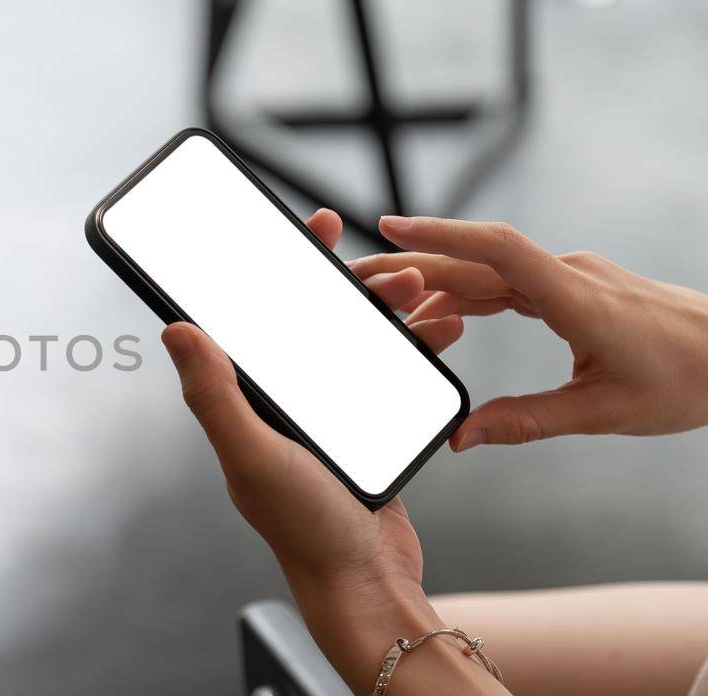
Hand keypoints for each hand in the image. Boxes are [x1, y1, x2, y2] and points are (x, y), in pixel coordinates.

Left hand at [162, 210, 508, 692]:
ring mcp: (325, 416)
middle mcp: (280, 404)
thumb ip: (215, 393)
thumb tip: (174, 328)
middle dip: (354, 285)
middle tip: (395, 266)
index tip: (311, 227)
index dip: (278, 268)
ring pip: (357, 342)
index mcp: (247, 402)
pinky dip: (415, 348)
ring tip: (430, 294)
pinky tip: (443, 333)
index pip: (255, 318)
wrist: (366, 586)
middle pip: (313, 320)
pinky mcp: (365, 430)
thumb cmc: (305, 528)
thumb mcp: (253, 455)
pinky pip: (388, 373)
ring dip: (392, 312)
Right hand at [349, 215, 707, 450]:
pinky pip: (511, 282)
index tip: (391, 226)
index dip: (441, 236)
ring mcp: (573, 277)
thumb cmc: (689, 381)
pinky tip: (445, 312)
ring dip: (437, 280)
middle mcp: (570, 276)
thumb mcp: (604, 413)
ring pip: (490, 271)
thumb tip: (463, 439)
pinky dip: (470, 293)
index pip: (497, 250)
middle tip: (358, 274)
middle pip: (477, 260)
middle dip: (414, 262)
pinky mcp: (575, 288)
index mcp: (576, 299)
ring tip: (390, 301)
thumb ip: (526, 422)